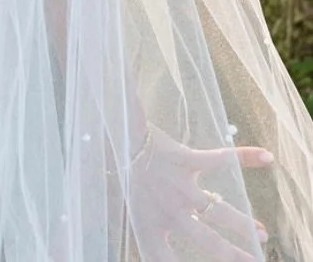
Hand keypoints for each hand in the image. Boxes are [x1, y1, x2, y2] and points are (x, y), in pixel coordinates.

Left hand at [131, 125, 271, 260]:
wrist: (122, 139)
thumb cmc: (134, 184)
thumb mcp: (140, 221)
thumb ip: (157, 250)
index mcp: (155, 227)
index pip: (171, 260)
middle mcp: (171, 210)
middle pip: (210, 241)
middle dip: (234, 254)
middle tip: (256, 261)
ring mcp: (181, 185)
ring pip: (220, 210)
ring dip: (243, 223)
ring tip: (261, 233)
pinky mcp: (187, 159)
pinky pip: (220, 159)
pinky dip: (245, 157)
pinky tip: (266, 158)